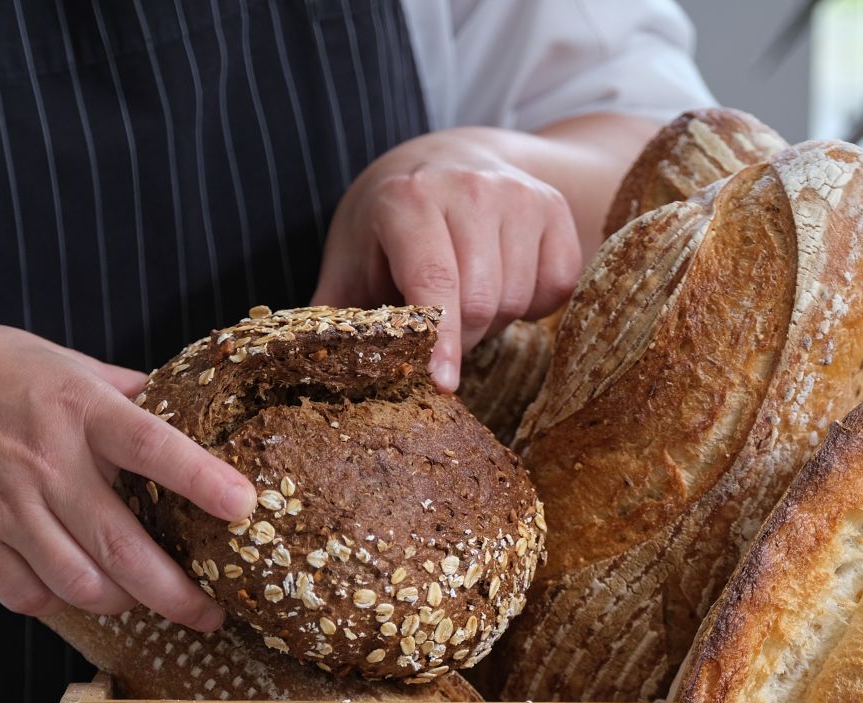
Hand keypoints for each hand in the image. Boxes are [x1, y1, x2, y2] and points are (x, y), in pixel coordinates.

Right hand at [0, 323, 256, 630]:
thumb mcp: (67, 364)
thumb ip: (130, 395)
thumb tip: (193, 413)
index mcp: (79, 408)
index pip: (152, 447)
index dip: (202, 480)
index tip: (245, 507)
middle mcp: (45, 462)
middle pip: (123, 545)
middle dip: (178, 593)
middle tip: (212, 614)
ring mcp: (5, 506)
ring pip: (80, 583)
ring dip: (126, 602)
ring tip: (150, 599)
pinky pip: (30, 595)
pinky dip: (65, 602)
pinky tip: (84, 587)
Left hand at [312, 128, 582, 390]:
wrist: (454, 158)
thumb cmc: (393, 223)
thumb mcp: (352, 258)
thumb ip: (336, 314)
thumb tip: (305, 369)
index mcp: (408, 200)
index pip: (434, 281)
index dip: (440, 340)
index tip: (442, 383)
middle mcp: (470, 188)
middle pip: (481, 304)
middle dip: (460, 337)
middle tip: (438, 330)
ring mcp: (520, 196)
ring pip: (517, 301)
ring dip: (494, 320)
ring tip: (467, 295)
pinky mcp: (556, 210)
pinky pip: (555, 290)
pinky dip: (531, 304)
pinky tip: (505, 280)